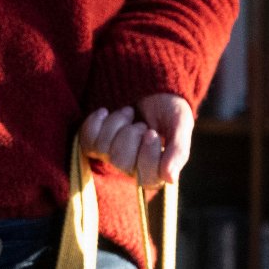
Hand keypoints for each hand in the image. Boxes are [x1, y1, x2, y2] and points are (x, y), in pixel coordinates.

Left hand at [79, 95, 194, 186]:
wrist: (150, 88)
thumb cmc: (169, 109)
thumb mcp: (181, 124)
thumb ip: (179, 150)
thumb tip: (170, 179)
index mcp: (157, 168)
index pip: (148, 180)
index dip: (148, 156)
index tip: (151, 132)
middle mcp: (132, 167)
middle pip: (122, 162)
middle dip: (131, 134)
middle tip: (141, 124)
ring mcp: (112, 155)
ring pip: (104, 149)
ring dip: (117, 123)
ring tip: (129, 112)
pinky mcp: (96, 142)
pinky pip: (87, 140)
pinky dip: (95, 122)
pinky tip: (105, 112)